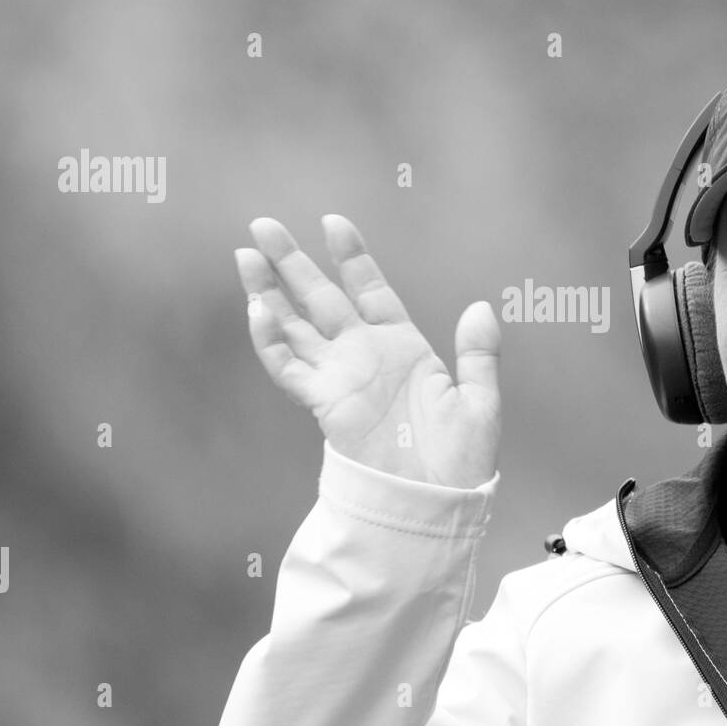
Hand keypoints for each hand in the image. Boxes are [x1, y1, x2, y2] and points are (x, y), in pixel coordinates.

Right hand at [234, 215, 499, 488]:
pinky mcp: (324, 404)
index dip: (351, 257)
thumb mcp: (479, 401)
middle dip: (291, 262)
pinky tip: (257, 309)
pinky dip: (270, 340)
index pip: (369, 289)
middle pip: (319, 298)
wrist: (434, 503)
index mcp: (403, 347)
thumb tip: (482, 307)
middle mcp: (365, 355)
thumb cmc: (460, 461)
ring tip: (244, 254)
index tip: (333, 222)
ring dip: (268, 292)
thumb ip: (479, 354)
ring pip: (294, 326)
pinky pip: (289, 367)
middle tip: (263, 224)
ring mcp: (340, 377)